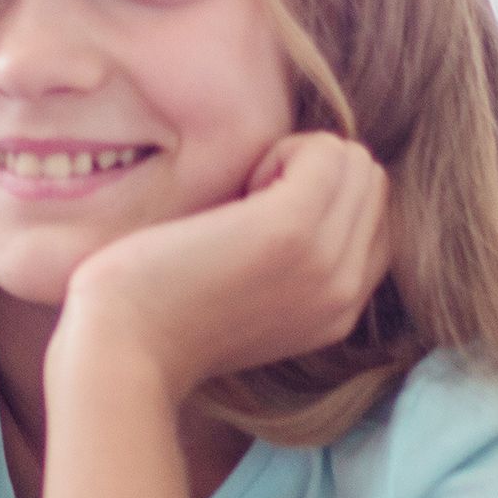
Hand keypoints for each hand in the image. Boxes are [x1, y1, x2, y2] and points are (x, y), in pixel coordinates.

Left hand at [54, 132, 389, 387]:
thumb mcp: (248, 294)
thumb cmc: (160, 311)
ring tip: (243, 198)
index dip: (322, 198)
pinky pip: (328, 152)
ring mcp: (326, 263)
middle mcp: (347, 293)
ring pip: (356, 162)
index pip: (375, 219)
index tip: (258, 218)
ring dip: (299, 158)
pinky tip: (237, 191)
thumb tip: (300, 185)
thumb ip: (293, 261)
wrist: (121, 348)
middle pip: (372, 182)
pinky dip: (282, 150)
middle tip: (246, 204)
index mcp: (339, 311)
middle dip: (314, 171)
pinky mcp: (294, 230)